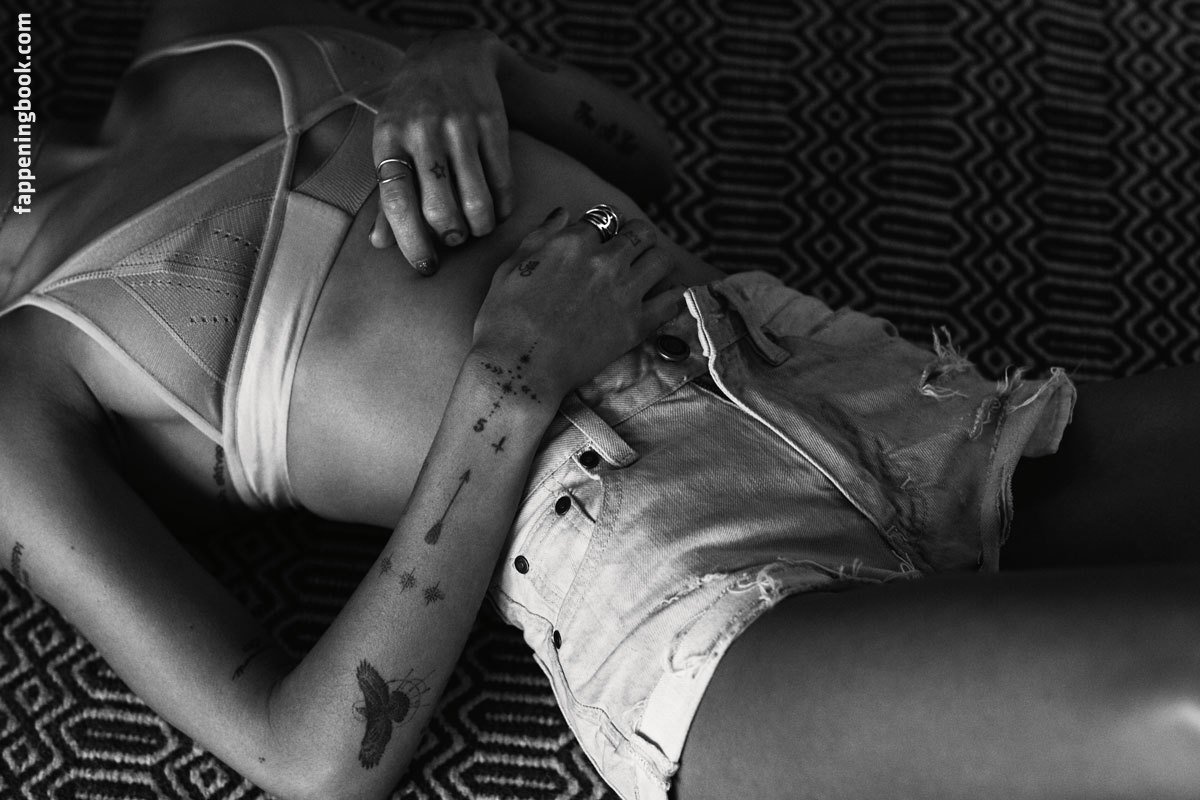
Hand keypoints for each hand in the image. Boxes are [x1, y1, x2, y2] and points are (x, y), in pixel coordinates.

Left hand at [371, 29, 515, 274]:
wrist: (450, 56)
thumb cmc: (413, 111)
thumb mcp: (391, 143)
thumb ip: (387, 195)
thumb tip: (380, 244)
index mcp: (389, 138)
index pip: (397, 202)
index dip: (411, 242)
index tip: (425, 267)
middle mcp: (422, 131)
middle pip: (439, 208)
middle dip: (451, 236)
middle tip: (455, 239)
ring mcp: (459, 125)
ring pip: (475, 200)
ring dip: (479, 226)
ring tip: (476, 227)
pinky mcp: (492, 122)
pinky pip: (503, 181)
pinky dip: (502, 206)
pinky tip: (497, 210)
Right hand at [471, 208, 684, 403]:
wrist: (519, 368)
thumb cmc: (504, 319)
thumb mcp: (510, 266)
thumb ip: (540, 235)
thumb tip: (562, 214)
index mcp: (573, 243)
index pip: (604, 218)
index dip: (603, 227)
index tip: (602, 238)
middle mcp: (605, 261)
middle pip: (640, 233)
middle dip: (636, 237)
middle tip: (631, 250)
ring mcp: (624, 292)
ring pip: (661, 258)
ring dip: (656, 260)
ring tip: (648, 270)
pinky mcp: (636, 324)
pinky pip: (672, 300)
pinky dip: (673, 295)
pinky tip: (666, 296)